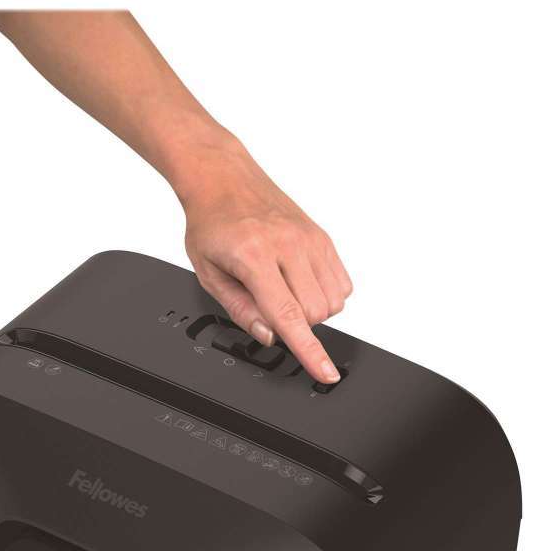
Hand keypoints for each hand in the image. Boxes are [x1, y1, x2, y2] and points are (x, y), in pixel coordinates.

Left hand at [171, 134, 352, 382]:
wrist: (223, 178)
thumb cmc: (211, 222)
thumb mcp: (208, 273)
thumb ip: (240, 308)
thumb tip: (269, 335)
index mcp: (254, 255)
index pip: (289, 314)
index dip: (309, 350)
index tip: (325, 373)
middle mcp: (288, 244)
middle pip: (315, 313)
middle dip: (297, 324)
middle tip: (269, 305)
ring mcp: (310, 238)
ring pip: (333, 301)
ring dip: (313, 310)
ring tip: (284, 291)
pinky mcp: (323, 236)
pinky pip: (342, 284)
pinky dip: (326, 294)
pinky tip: (300, 282)